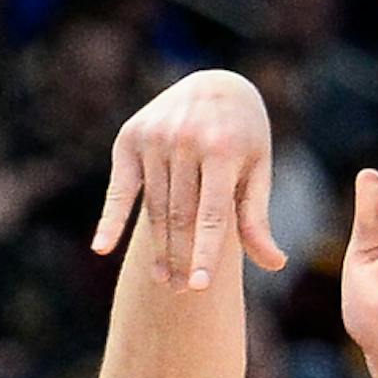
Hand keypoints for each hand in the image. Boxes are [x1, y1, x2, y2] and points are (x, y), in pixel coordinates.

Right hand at [91, 70, 286, 291]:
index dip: (204, 253)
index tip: (198, 288)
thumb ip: (257, 218)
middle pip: (180, 216)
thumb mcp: (257, 170)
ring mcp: (154, 137)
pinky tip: (102, 248)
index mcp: (222, 148)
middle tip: (180, 293)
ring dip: (157, 248)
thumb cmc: (244, 138)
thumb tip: (275, 265)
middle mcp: (185, 140)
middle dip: (180, 258)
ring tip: (163, 280)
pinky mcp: (130, 137)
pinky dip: (111, 218)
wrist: (216, 85)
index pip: (212, 214)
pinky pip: (119, 188)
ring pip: (155, 208)